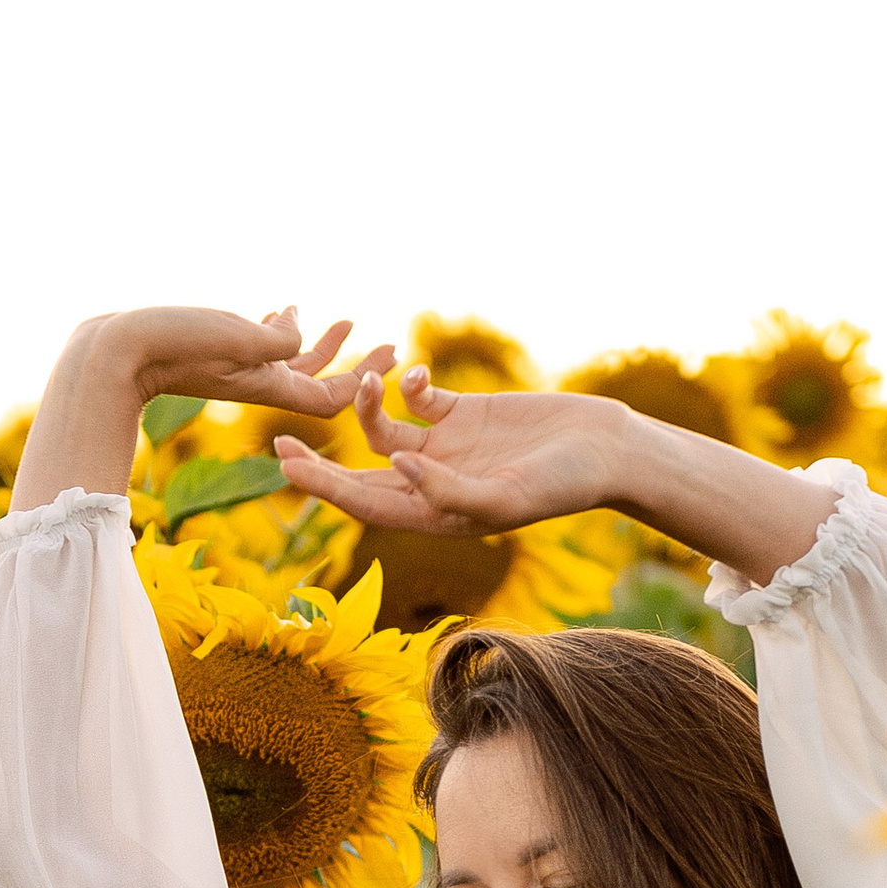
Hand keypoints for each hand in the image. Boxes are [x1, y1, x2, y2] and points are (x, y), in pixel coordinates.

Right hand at [73, 305, 393, 424]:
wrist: (113, 353)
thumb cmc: (173, 343)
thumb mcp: (235, 336)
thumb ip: (277, 337)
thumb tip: (297, 328)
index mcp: (267, 386)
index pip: (331, 398)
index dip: (366, 381)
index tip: (394, 354)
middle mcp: (256, 382)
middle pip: (318, 382)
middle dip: (354, 364)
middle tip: (385, 343)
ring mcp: (235, 370)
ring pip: (289, 363)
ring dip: (319, 344)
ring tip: (345, 320)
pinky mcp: (215, 355)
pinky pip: (258, 347)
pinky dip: (279, 330)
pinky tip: (283, 309)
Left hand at [275, 366, 635, 534]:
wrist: (606, 448)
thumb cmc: (564, 483)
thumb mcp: (507, 496)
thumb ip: (449, 492)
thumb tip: (395, 470)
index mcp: (437, 514)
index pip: (367, 503)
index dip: (325, 487)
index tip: (289, 466)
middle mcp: (433, 483)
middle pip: (362, 473)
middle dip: (322, 460)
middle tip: (280, 441)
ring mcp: (446, 448)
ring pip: (384, 430)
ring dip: (368, 405)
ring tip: (369, 379)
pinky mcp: (464, 413)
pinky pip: (419, 400)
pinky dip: (409, 385)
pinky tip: (417, 372)